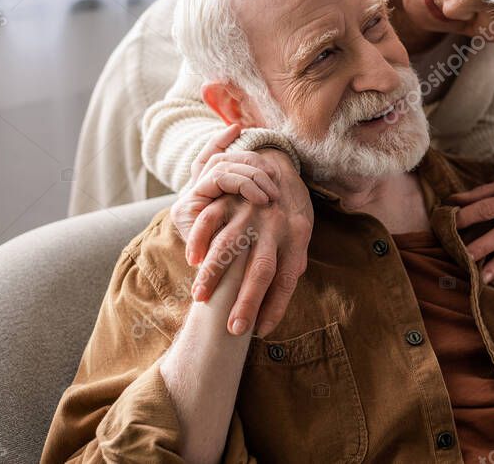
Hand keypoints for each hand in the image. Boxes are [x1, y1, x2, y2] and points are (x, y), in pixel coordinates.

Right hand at [169, 137, 313, 336]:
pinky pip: (211, 220)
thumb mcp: (301, 236)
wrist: (283, 162)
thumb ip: (291, 266)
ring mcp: (251, 211)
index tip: (260, 332)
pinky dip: (200, 241)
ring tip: (201, 300)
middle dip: (246, 302)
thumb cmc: (292, 210)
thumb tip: (277, 302)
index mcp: (296, 238)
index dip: (274, 308)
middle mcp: (275, 226)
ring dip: (214, 275)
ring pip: (230, 247)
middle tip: (232, 329)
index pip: (286, 280)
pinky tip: (192, 260)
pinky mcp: (231, 199)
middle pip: (261, 270)